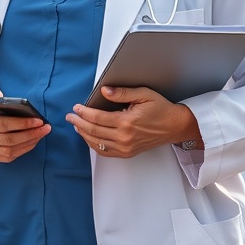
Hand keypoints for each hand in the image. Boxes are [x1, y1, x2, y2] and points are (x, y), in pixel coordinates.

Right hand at [0, 79, 50, 161]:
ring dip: (29, 143)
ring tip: (41, 133)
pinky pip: (7, 157)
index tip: (38, 120)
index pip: (4, 125)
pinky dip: (22, 151)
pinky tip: (32, 141)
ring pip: (11, 151)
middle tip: (46, 127)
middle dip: (31, 134)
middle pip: (10, 140)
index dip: (23, 124)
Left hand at [66, 86, 200, 158]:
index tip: (76, 107)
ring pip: (97, 143)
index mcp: (127, 122)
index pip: (97, 118)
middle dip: (79, 123)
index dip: (84, 112)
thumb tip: (104, 91)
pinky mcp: (128, 153)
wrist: (175, 126)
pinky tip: (89, 137)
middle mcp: (124, 137)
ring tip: (76, 126)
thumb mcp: (143, 94)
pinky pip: (105, 152)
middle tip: (70, 117)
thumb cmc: (161, 108)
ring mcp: (126, 147)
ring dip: (84, 134)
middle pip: (94, 131)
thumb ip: (122, 93)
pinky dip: (94, 145)